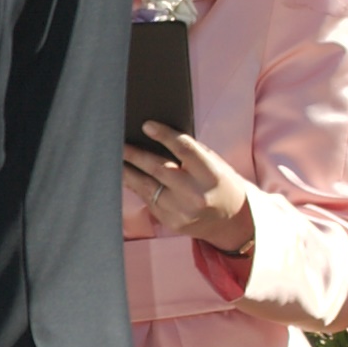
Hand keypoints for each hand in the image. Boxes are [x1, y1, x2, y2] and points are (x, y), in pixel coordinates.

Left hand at [125, 127, 253, 253]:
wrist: (232, 220)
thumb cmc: (220, 184)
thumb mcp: (214, 164)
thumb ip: (190, 152)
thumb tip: (156, 136)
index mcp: (210, 174)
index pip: (184, 149)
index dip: (164, 135)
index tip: (146, 125)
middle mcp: (195, 193)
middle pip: (159, 168)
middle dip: (135, 154)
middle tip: (118, 142)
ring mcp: (181, 210)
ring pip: (146, 186)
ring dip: (127, 171)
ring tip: (115, 158)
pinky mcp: (170, 221)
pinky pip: (147, 200)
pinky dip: (135, 186)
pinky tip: (126, 176)